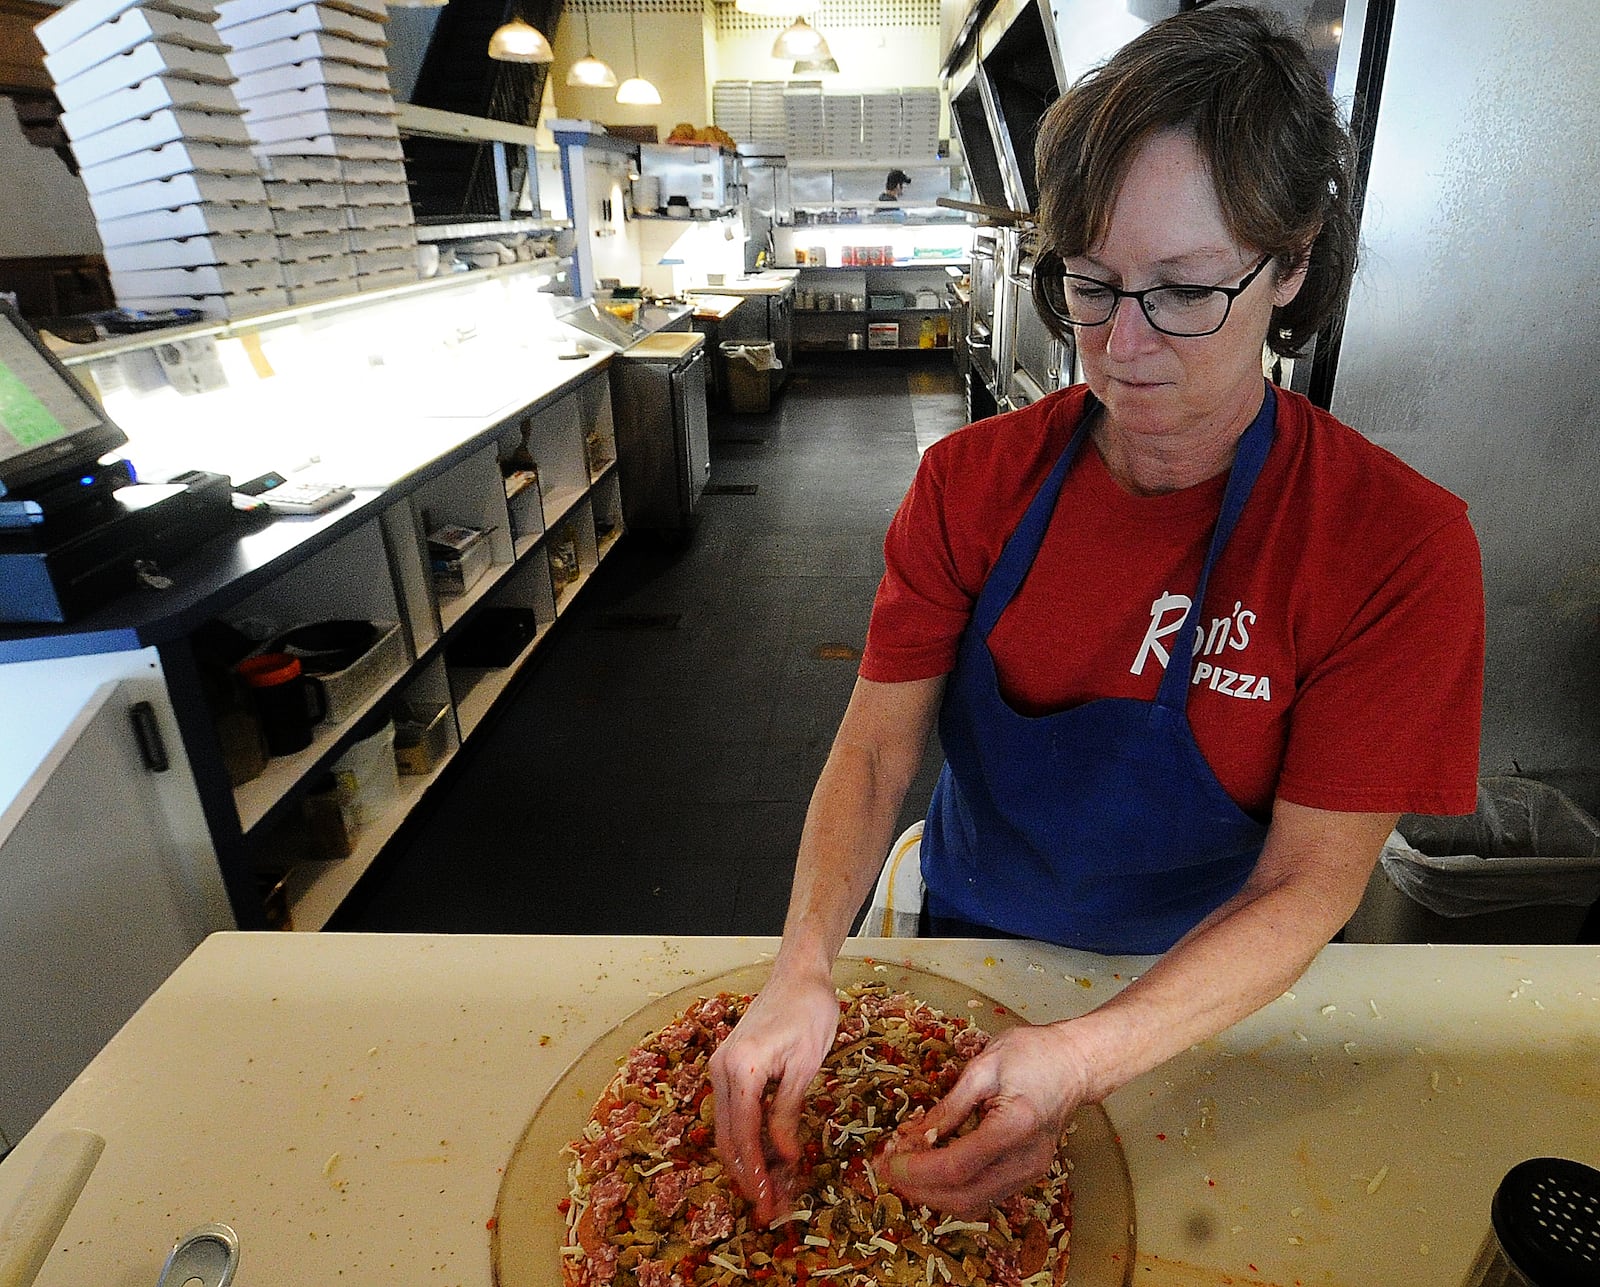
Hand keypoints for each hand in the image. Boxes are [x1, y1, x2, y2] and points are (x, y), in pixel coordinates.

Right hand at [708, 970, 839, 1225]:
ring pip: (727, 1128)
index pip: (743, 1132)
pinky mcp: (729, 1066)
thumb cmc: (810, 1011)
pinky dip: (747, 1138)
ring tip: (768, 1191)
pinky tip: (765, 1158)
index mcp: (741, 1067)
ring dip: (745, 1161)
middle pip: (728, 1136)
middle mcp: (721, 1068)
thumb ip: (789, 1111)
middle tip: (768, 1209)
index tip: (766, 1201)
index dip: (754, 1171)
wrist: (799, 974)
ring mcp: (721, 1067)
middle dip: (746, 1175)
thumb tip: (784, 1156)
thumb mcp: (806, 1064)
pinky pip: (733, 1111)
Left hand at [881, 1023, 1088, 1215]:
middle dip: (918, 1189)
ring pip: (972, 1204)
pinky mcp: (1026, 1175)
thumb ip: (949, 1106)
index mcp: (1015, 1126)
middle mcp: (1025, 1160)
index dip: (916, 1170)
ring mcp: (1029, 1173)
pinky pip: (984, 1195)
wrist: (1076, 1062)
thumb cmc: (1034, 1053)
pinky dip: (952, 1190)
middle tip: (886, 1168)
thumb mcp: (984, 1066)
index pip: (956, 1166)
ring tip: (903, 1170)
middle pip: (962, 1197)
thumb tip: (915, 1136)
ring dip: (932, 1195)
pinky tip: (931, 1171)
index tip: (888, 1160)